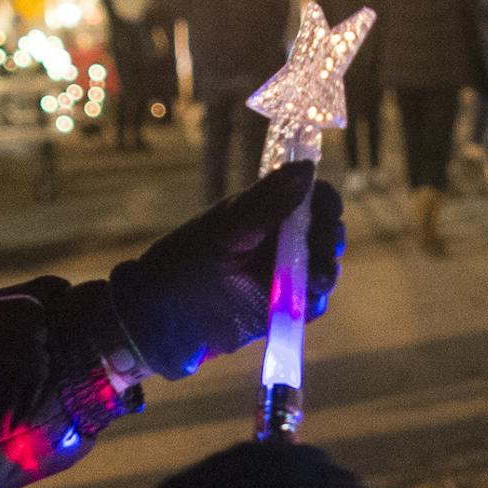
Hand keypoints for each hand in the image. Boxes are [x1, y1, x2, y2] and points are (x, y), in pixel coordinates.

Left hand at [108, 162, 345, 379]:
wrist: (158, 319)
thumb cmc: (183, 263)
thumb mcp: (224, 229)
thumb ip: (266, 203)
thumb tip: (307, 168)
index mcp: (266, 211)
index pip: (312, 198)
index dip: (325, 203)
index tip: (326, 212)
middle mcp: (279, 241)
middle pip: (324, 233)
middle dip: (329, 240)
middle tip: (323, 249)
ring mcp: (281, 275)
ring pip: (321, 269)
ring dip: (325, 272)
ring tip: (316, 279)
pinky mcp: (280, 309)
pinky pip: (310, 305)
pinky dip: (313, 303)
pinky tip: (305, 304)